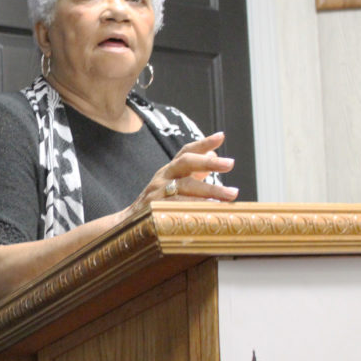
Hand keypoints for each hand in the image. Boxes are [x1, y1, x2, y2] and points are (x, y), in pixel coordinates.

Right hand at [124, 132, 238, 215]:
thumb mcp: (173, 184)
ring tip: (231, 195)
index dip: (203, 143)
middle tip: (231, 163)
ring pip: (185, 186)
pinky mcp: (155, 210)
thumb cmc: (157, 203)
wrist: (129, 224)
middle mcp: (163, 178)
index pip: (186, 152)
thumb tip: (214, 155)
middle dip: (208, 162)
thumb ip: (194, 171)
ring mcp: (157, 193)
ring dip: (210, 190)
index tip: (220, 136)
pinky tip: (211, 210)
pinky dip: (195, 208)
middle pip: (185, 162)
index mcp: (170, 171)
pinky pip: (178, 207)